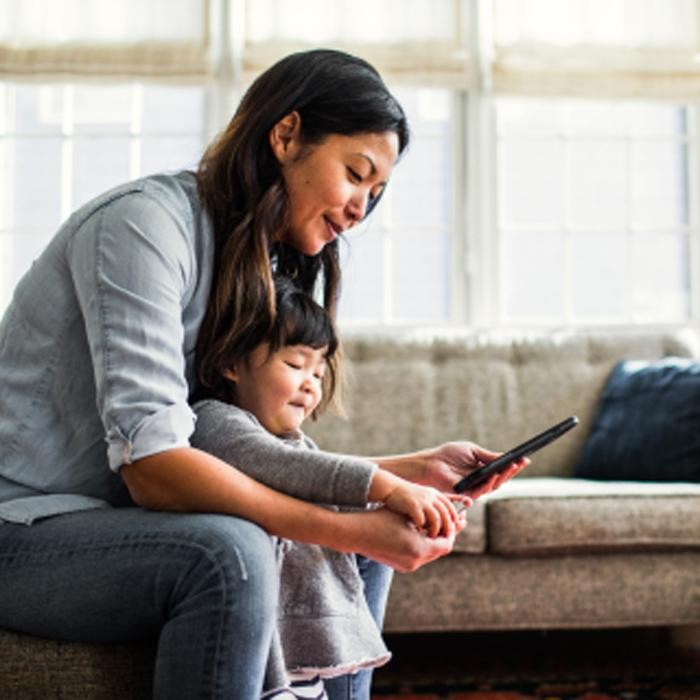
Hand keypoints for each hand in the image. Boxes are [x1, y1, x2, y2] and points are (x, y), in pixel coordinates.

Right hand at [340, 507, 466, 572]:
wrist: (357, 533)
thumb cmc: (381, 519)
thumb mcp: (407, 517)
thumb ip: (427, 521)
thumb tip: (443, 521)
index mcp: (419, 549)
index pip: (446, 544)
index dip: (451, 533)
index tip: (454, 522)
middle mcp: (415, 560)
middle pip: (439, 551)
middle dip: (444, 538)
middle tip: (448, 526)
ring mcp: (407, 565)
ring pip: (429, 555)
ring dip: (433, 543)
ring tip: (433, 530)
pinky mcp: (400, 566)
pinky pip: (418, 557)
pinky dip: (422, 547)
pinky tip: (418, 535)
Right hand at [384, 480, 468, 537]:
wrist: (390, 488)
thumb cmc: (405, 496)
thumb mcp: (422, 497)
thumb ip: (432, 506)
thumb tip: (442, 522)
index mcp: (434, 494)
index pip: (450, 507)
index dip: (453, 518)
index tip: (454, 528)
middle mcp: (430, 496)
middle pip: (446, 514)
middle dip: (447, 528)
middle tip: (445, 538)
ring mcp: (422, 500)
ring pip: (436, 519)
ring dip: (435, 530)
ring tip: (431, 537)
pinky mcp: (413, 505)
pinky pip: (422, 520)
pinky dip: (421, 527)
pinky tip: (417, 532)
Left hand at [417, 442, 528, 498]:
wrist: (432, 462)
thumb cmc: (449, 455)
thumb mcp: (472, 451)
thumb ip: (488, 456)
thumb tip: (507, 457)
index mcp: (483, 470)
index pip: (502, 470)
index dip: (513, 466)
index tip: (525, 459)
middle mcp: (481, 481)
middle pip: (501, 479)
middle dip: (512, 471)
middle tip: (521, 463)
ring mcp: (475, 488)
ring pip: (494, 486)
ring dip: (503, 476)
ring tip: (511, 466)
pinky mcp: (467, 494)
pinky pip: (481, 490)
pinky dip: (489, 483)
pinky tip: (494, 475)